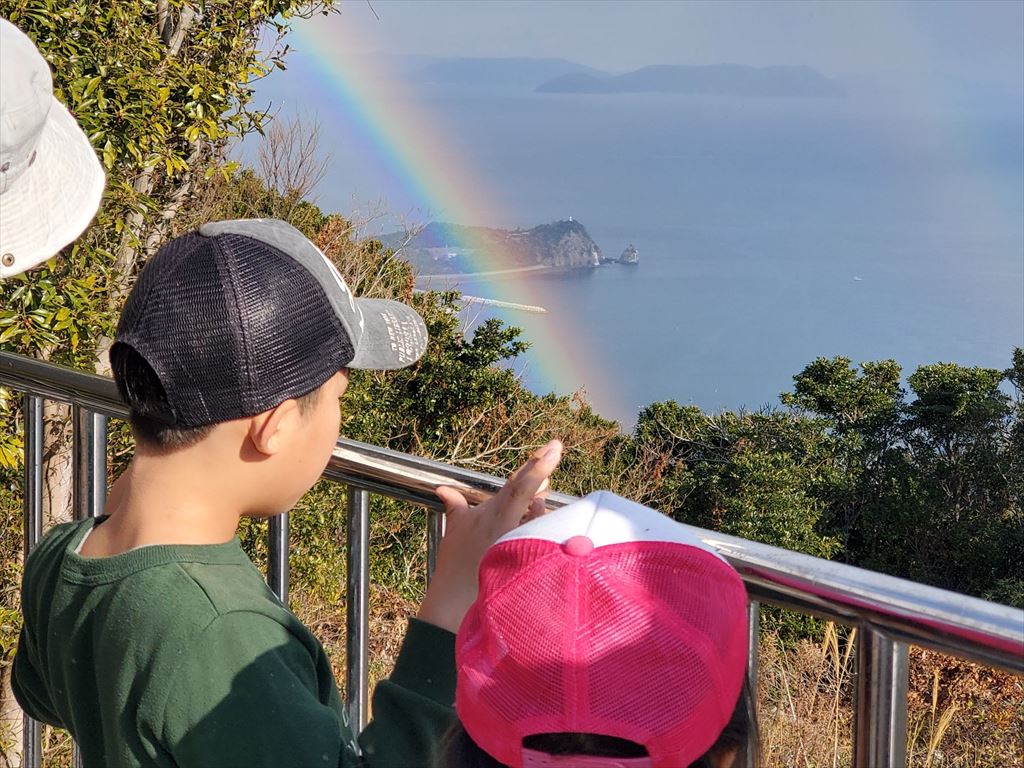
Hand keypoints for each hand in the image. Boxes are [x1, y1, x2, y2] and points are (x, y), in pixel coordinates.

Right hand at [416, 439, 563, 633]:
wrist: (456, 601)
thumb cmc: (455, 563)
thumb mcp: (455, 529)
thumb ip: (455, 506)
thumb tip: (444, 489)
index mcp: (495, 510)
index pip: (521, 481)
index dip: (540, 462)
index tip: (555, 446)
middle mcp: (511, 522)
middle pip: (535, 495)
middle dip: (540, 484)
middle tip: (544, 469)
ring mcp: (521, 541)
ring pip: (542, 518)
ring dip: (537, 514)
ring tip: (522, 520)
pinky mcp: (527, 558)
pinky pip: (542, 539)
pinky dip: (539, 534)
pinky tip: (535, 539)